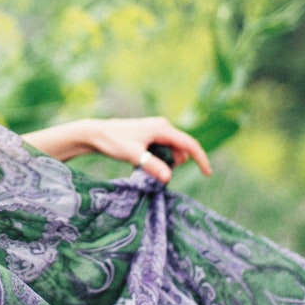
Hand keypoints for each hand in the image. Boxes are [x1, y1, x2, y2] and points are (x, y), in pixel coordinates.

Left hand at [84, 116, 211, 182]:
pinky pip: (162, 150)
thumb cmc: (114, 142)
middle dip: (173, 163)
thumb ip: (151, 166)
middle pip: (180, 150)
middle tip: (151, 169)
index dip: (201, 159)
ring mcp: (157, 130)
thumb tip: (169, 177)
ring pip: (171, 151)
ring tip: (142, 163)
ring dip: (164, 162)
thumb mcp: (133, 156)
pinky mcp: (151, 135)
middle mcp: (163, 126)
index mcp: (163, 128)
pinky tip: (140, 160)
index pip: (189, 144)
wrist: (96, 134)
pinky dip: (157, 159)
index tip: (208, 174)